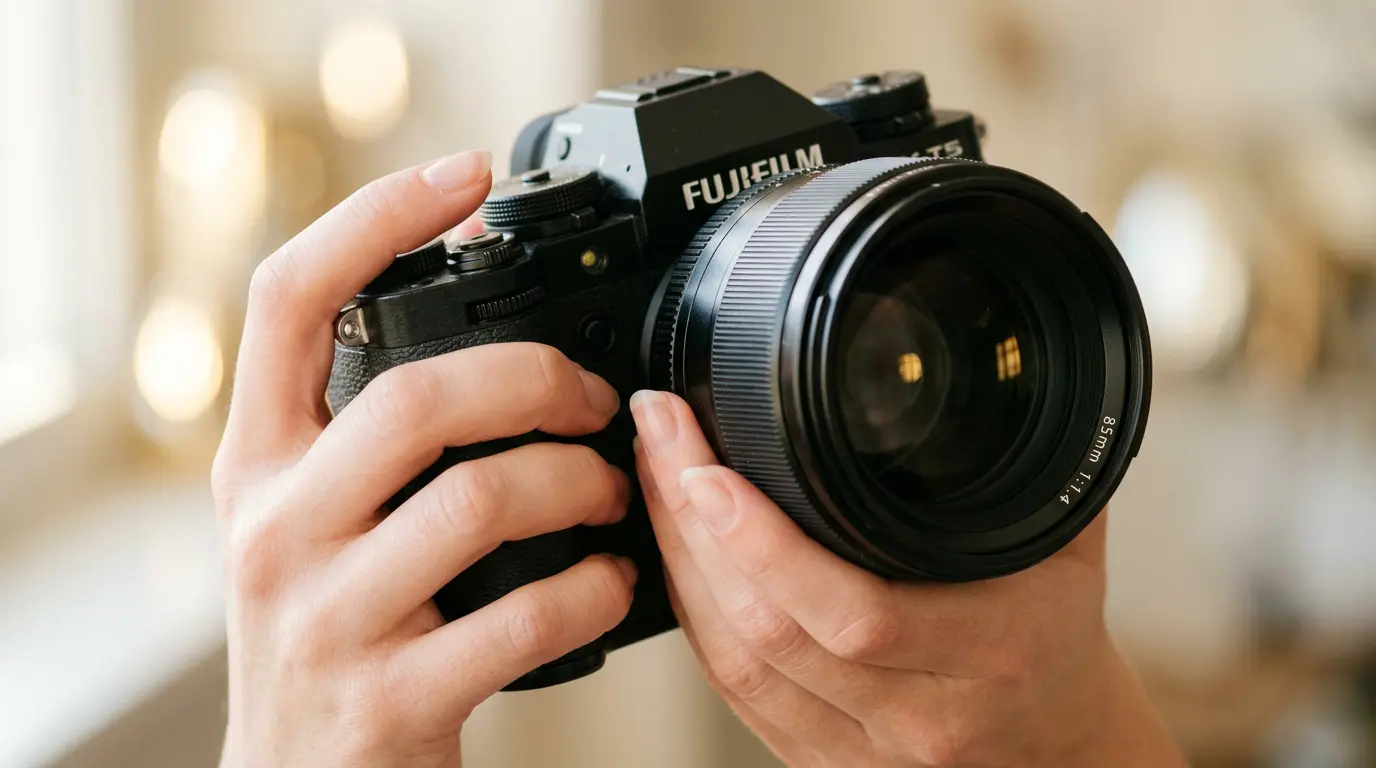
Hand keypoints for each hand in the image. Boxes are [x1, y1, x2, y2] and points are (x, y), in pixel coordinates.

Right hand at [212, 149, 636, 767]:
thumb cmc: (336, 633)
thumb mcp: (315, 520)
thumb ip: (366, 435)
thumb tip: (492, 337)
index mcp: (257, 463)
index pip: (286, 302)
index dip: (374, 221)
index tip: (463, 176)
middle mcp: (275, 527)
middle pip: (414, 394)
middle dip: (533, 377)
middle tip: (591, 397)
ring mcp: (324, 616)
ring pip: (476, 499)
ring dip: (577, 483)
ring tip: (611, 492)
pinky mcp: (387, 697)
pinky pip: (520, 615)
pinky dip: (592, 588)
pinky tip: (612, 581)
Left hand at [630, 390, 1183, 766]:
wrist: (1058, 746)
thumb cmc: (1057, 634)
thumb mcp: (1065, 540)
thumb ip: (1020, 460)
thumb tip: (993, 359)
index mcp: (990, 652)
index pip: (857, 615)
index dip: (765, 546)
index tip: (706, 466)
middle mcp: (920, 715)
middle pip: (770, 631)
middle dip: (693, 524)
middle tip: (660, 434)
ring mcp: (862, 748)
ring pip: (737, 662)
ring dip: (680, 563)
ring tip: (653, 476)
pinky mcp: (818, 759)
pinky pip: (734, 691)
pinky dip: (693, 616)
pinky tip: (677, 553)